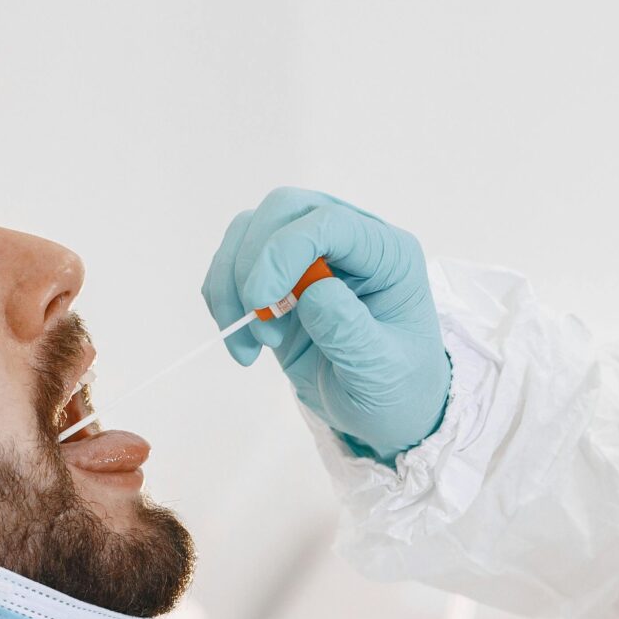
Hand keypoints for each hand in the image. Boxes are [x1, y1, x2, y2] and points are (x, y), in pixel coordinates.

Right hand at [202, 188, 451, 462]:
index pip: (329, 221)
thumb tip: (313, 290)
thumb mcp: (381, 372)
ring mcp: (311, 253)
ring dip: (232, 286)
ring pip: (248, 231)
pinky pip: (233, 264)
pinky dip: (223, 302)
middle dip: (253, 264)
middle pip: (282, 209)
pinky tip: (245, 347)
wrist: (382, 410)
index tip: (261, 302)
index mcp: (388, 254)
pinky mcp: (279, 276)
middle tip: (259, 325)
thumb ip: (351, 332)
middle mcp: (349, 240)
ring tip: (253, 346)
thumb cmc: (395, 388)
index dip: (284, 250)